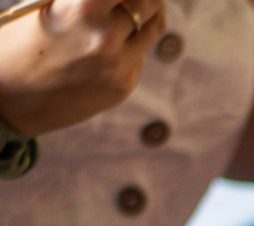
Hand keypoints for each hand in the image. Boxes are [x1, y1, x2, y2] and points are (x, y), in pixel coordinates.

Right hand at [0, 0, 164, 136]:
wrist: (5, 100)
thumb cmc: (15, 44)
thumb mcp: (47, 8)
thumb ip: (88, 1)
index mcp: (84, 9)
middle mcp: (107, 37)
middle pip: (149, 3)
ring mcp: (119, 65)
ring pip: (152, 30)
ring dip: (149, 16)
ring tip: (140, 8)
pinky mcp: (123, 86)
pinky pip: (139, 56)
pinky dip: (133, 45)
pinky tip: (112, 45)